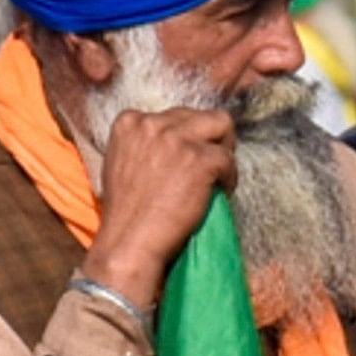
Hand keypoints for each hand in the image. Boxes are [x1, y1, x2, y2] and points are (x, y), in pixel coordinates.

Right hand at [83, 106, 238, 311]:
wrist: (130, 239)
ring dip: (225, 151)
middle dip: (211, 139)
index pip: (175, 115)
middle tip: (213, 166)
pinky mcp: (199, 159)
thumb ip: (147, 144)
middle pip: (201, 116)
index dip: (188, 136)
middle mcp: (151, 124)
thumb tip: (178, 142)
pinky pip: (229, 160)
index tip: (189, 158)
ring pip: (222, 125)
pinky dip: (230, 178)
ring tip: (220, 176)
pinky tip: (220, 193)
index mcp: (130, 122)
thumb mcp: (125, 162)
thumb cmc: (128, 211)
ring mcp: (177, 139)